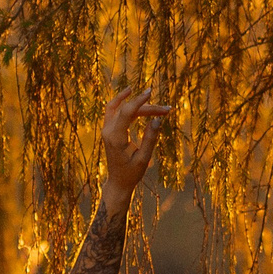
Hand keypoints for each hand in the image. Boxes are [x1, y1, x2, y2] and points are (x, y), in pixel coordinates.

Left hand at [98, 84, 170, 204]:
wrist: (118, 181)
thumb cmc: (132, 173)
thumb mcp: (144, 158)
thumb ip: (150, 139)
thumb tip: (158, 120)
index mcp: (116, 139)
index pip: (126, 112)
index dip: (139, 101)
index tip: (150, 92)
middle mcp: (108, 131)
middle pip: (127, 110)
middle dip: (147, 107)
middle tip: (166, 110)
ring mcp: (106, 129)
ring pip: (121, 108)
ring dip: (137, 104)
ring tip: (152, 98)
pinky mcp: (108, 129)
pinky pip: (113, 109)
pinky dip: (122, 101)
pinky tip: (130, 92)